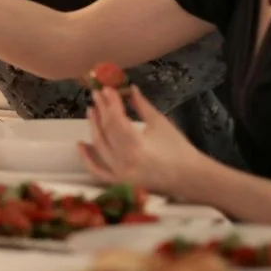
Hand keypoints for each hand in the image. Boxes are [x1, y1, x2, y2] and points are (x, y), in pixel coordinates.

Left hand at [80, 85, 202, 197]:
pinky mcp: (119, 183)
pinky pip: (97, 171)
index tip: (106, 89)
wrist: (190, 179)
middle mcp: (124, 162)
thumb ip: (141, 105)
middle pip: (106, 131)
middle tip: (97, 95)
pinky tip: (80, 145)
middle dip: (101, 111)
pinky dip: (87, 159)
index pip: (116, 120)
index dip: (110, 103)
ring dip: (93, 128)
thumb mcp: (160, 123)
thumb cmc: (178, 150)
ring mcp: (119, 175)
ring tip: (91, 110)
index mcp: (136, 147)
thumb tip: (128, 88)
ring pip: (99, 147)